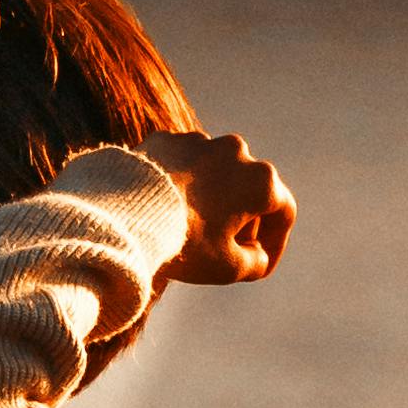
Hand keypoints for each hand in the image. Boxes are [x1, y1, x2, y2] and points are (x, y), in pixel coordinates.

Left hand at [137, 126, 293, 286]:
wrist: (125, 216)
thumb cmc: (184, 244)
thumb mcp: (228, 267)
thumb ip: (256, 262)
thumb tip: (257, 255)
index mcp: (260, 180)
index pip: (283, 211)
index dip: (275, 241)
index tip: (259, 262)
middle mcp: (236, 151)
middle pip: (250, 188)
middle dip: (244, 219)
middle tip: (227, 248)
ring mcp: (200, 141)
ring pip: (216, 173)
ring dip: (213, 198)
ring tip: (192, 228)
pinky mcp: (166, 139)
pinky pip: (183, 164)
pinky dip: (182, 184)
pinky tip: (167, 209)